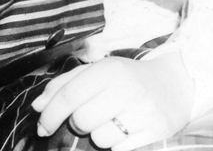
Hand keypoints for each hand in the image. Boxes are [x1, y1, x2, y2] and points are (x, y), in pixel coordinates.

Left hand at [32, 50, 192, 149]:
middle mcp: (126, 87)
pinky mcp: (156, 132)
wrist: (174, 85)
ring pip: (100, 138)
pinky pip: (120, 150)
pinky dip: (116, 145)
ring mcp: (142, 111)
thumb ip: (66, 84)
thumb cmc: (128, 78)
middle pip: (81, 120)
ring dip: (98, 136)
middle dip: (78, 124)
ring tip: (110, 123)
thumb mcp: (99, 71)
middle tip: (87, 118)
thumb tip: (38, 105)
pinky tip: (124, 133)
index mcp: (109, 69)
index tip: (41, 126)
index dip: (50, 114)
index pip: (69, 94)